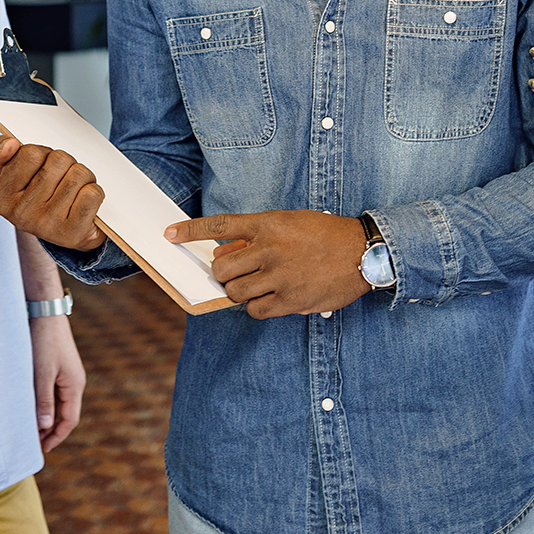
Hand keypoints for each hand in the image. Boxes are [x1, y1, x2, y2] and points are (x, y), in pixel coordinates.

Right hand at [0, 136, 106, 250]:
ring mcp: (47, 225)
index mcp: (1, 197)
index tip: (41, 167)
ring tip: (73, 191)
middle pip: (59, 160)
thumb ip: (2, 151)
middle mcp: (21, 214)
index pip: (31, 153)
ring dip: (83, 177)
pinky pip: (92, 193)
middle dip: (66, 164)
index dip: (43, 154)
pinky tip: (83, 203)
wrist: (65, 232)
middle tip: (60, 180)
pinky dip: (94, 192)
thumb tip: (9, 144)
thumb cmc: (39, 194)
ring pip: (79, 174)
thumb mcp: (15, 172)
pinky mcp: (73, 233)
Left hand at [30, 313, 84, 451]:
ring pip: (59, 404)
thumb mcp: (42, 373)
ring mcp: (67, 375)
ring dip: (46, 418)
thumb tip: (45, 426)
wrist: (45, 311)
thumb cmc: (44, 341)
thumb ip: (44, 400)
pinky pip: (53, 393)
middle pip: (65, 414)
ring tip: (30, 430)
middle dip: (50, 431)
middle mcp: (74, 382)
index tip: (42, 450)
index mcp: (75, 385)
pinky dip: (44, 405)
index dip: (56, 437)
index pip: (69, 420)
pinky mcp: (59, 368)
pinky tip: (31, 408)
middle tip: (33, 444)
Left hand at [165, 210, 369, 318]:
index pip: (220, 225)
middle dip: (223, 273)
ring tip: (257, 285)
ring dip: (239, 291)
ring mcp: (280, 276)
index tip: (170, 234)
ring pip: (235, 292)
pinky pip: (256, 310)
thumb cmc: (325, 236)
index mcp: (269, 224)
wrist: (363, 252)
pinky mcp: (290, 300)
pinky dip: (257, 307)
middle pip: (222, 268)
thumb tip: (223, 253)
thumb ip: (256, 237)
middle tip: (235, 273)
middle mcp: (271, 249)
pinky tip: (271, 298)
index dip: (190, 230)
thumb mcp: (290, 223)